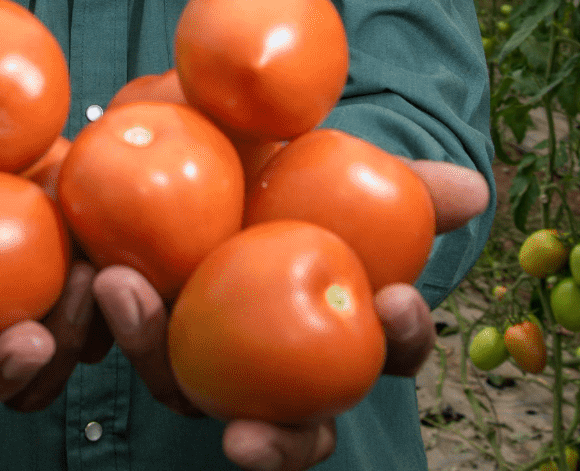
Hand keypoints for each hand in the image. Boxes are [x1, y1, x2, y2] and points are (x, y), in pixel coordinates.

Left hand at [92, 158, 490, 470]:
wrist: (202, 140)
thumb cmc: (286, 161)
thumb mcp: (339, 158)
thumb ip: (401, 179)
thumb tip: (476, 191)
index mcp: (348, 327)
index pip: (395, 352)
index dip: (404, 337)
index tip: (398, 297)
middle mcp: (282, 372)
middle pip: (298, 435)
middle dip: (277, 447)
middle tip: (246, 436)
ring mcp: (207, 363)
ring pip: (191, 400)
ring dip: (158, 360)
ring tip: (133, 295)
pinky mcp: (141, 333)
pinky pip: (130, 345)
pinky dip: (115, 320)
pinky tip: (103, 276)